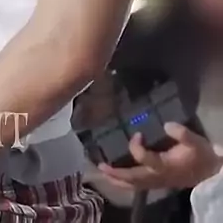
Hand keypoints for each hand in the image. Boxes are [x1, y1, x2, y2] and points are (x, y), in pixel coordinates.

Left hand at [98, 122, 222, 191]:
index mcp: (164, 165)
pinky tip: (117, 176)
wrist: (209, 172)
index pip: (143, 159)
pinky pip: (138, 186)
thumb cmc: (200, 155)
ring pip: (134, 185)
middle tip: (100, 164)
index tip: (137, 133)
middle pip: (133, 178)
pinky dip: (126, 182)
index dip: (136, 147)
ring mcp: (157, 182)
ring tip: (103, 172)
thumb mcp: (196, 141)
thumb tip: (167, 124)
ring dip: (118, 179)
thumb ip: (182, 133)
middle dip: (116, 172)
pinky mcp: (158, 183)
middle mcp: (157, 176)